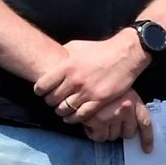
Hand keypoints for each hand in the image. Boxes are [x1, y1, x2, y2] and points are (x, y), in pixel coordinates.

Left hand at [33, 31, 147, 123]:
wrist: (126, 54)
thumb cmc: (101, 49)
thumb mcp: (77, 46)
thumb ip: (63, 55)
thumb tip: (52, 61)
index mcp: (66, 67)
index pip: (42, 86)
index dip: (39, 92)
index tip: (42, 92)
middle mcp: (75, 81)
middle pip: (52, 99)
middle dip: (50, 102)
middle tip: (54, 101)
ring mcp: (87, 91)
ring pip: (64, 109)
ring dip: (61, 111)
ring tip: (63, 110)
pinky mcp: (100, 100)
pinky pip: (81, 115)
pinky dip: (74, 118)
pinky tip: (73, 116)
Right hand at [81, 93, 152, 151]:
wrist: (85, 76)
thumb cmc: (102, 86)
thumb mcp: (120, 92)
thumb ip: (127, 108)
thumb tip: (130, 132)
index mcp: (134, 101)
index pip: (145, 122)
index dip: (147, 139)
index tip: (147, 150)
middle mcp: (126, 109)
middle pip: (128, 134)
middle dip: (120, 130)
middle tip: (111, 121)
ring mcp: (112, 115)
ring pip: (113, 137)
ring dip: (106, 132)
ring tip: (99, 119)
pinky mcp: (98, 120)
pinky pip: (99, 137)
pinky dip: (94, 133)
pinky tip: (90, 123)